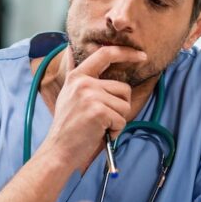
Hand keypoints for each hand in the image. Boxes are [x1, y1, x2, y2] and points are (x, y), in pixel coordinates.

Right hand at [40, 46, 145, 171]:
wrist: (58, 150)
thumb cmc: (68, 127)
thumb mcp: (68, 95)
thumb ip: (81, 78)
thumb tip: (78, 52)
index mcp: (77, 76)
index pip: (105, 54)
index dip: (126, 52)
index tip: (142, 56)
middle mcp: (84, 83)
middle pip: (124, 89)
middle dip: (121, 107)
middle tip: (104, 120)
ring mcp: (90, 96)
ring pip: (125, 106)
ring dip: (118, 121)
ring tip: (99, 127)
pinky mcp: (98, 111)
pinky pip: (121, 121)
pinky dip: (115, 131)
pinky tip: (100, 134)